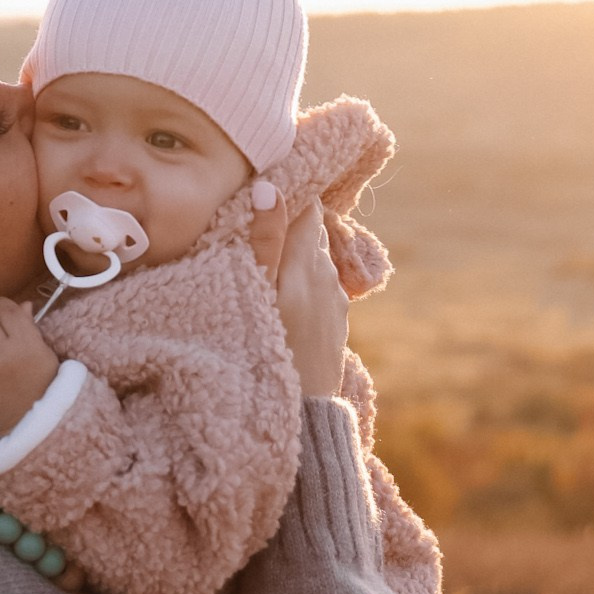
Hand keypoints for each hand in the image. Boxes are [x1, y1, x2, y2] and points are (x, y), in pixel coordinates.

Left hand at [0, 299, 62, 436]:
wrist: (29, 428)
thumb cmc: (42, 388)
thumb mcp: (45, 356)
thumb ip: (31, 328)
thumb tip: (22, 305)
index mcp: (26, 343)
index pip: (5, 309)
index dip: (2, 306)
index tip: (2, 311)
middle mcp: (1, 352)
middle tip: (0, 346)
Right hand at [275, 202, 349, 398]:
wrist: (303, 416)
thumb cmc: (267, 353)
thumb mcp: (256, 294)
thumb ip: (263, 241)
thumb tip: (269, 187)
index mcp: (307, 263)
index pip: (307, 205)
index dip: (291, 187)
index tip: (268, 176)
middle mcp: (327, 276)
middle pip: (313, 228)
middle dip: (291, 215)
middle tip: (260, 208)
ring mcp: (336, 300)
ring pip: (317, 256)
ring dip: (296, 247)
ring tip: (267, 246)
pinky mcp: (336, 321)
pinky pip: (321, 283)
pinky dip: (303, 275)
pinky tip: (283, 287)